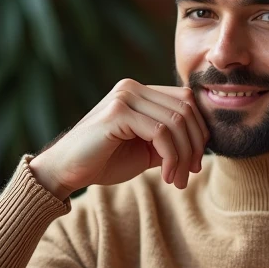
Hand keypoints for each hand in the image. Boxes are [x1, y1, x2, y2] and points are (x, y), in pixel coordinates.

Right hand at [29, 79, 209, 199]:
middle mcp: (132, 87)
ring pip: (177, 121)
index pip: (185, 101)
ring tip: (176, 180)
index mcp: (139, 91)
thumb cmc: (103, 161)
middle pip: (186, 108)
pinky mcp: (118, 112)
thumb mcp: (145, 150)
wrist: (65, 171)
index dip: (199, 131)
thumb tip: (203, 143)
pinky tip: (166, 176)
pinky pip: (161, 132)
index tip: (195, 164)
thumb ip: (169, 141)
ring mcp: (124, 96)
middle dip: (195, 145)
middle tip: (190, 174)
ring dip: (183, 156)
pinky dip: (171, 157)